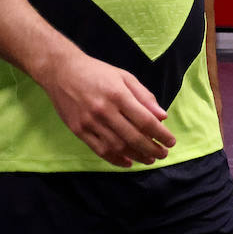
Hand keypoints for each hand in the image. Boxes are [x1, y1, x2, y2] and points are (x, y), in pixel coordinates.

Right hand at [38, 52, 176, 167]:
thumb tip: (162, 117)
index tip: (171, 141)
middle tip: (163, 154)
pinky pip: (99, 150)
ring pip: (117, 146)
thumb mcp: (125, 77)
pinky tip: (128, 162)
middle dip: (151, 149)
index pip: (145, 120)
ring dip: (136, 156)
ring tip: (149, 159)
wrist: (62, 71)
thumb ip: (144, 96)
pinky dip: (115, 159)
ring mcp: (89, 122)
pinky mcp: (78, 130)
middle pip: (133, 137)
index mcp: (118, 94)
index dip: (160, 134)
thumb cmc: (97, 72)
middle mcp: (104, 110)